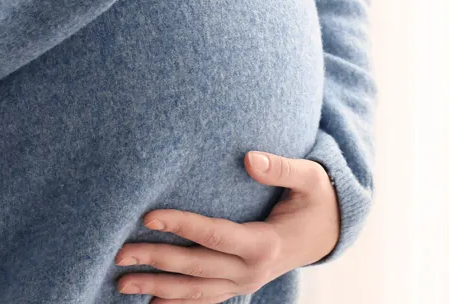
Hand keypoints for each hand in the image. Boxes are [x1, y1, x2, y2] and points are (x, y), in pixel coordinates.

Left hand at [114, 151, 339, 302]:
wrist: (330, 233)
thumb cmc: (317, 200)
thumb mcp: (310, 179)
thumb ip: (281, 169)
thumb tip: (250, 158)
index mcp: (265, 244)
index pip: (214, 235)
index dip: (181, 226)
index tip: (148, 216)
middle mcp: (252, 270)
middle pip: (196, 268)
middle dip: (156, 261)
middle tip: (119, 253)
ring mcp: (245, 283)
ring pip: (195, 290)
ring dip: (157, 288)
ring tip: (122, 282)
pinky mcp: (240, 286)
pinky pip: (205, 300)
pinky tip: (151, 302)